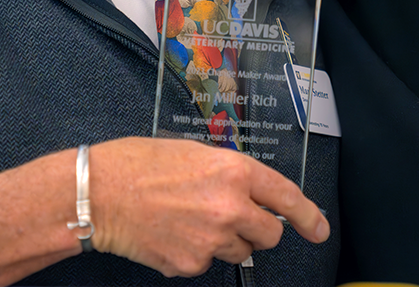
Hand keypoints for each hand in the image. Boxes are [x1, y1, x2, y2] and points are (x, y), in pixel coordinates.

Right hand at [0, 139, 328, 284]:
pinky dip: (195, 253)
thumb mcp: (195, 152)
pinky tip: (172, 233)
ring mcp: (212, 241)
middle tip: (235, 219)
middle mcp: (231, 207)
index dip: (309, 217)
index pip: (287, 197)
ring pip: (240, 252)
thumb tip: (250, 191)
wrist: (98, 194)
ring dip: (226, 241)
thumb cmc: (139, 164)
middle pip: (269, 234)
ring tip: (191, 220)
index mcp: (235, 171)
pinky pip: (207, 263)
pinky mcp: (190, 265)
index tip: (319, 229)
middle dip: (259, 229)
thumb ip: (229, 173)